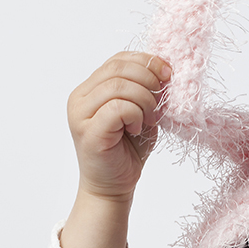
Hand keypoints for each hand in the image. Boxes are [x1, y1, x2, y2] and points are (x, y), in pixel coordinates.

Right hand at [61, 52, 169, 247]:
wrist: (113, 188)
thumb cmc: (127, 152)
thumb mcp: (141, 114)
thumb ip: (146, 91)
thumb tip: (164, 70)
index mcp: (90, 88)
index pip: (118, 60)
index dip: (146, 62)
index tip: (168, 75)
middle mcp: (80, 97)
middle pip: (118, 68)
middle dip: (148, 80)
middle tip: (160, 102)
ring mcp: (80, 113)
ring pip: (119, 86)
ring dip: (145, 101)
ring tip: (149, 120)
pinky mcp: (89, 131)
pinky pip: (118, 108)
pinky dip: (136, 115)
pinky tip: (137, 130)